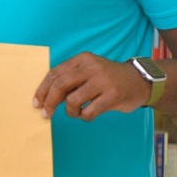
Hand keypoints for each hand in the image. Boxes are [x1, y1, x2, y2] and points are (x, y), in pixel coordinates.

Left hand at [33, 52, 150, 121]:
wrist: (140, 81)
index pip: (54, 73)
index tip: (36, 102)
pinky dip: (84, 117)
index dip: (42, 89)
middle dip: (49, 101)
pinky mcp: (112, 96)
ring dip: (70, 111)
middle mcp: (91, 67)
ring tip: (76, 113)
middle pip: (60, 85)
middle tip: (46, 114)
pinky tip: (88, 114)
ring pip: (73, 100)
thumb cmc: (108, 79)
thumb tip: (48, 97)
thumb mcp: (89, 71)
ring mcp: (102, 81)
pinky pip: (89, 111)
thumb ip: (70, 80)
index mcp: (82, 59)